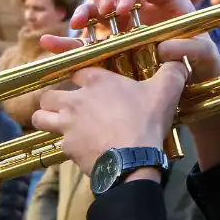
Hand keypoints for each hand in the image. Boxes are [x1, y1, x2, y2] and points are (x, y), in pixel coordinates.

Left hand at [34, 62, 187, 174]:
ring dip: (46, 119)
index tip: (85, 83)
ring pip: (40, 117)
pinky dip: (63, 146)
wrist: (133, 159)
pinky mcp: (67, 148)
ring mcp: (67, 124)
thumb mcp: (165, 91)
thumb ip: (171, 72)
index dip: (79, 77)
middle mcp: (76, 99)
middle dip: (53, 100)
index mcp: (96, 80)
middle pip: (48, 94)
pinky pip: (56, 144)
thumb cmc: (146, 121)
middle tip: (66, 107)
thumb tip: (179, 60)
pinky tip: (76, 149)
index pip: (74, 70)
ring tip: (56, 124)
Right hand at [39, 0, 195, 57]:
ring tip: (77, 24)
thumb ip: (193, 49)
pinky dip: (69, 42)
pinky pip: (86, 40)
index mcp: (166, 2)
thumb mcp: (206, 57)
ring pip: (97, 9)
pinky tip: (50, 43)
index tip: (122, 8)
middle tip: (101, 11)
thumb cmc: (205, 69)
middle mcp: (142, 10)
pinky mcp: (111, 47)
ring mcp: (124, 27)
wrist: (195, 92)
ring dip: (84, 12)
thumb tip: (166, 46)